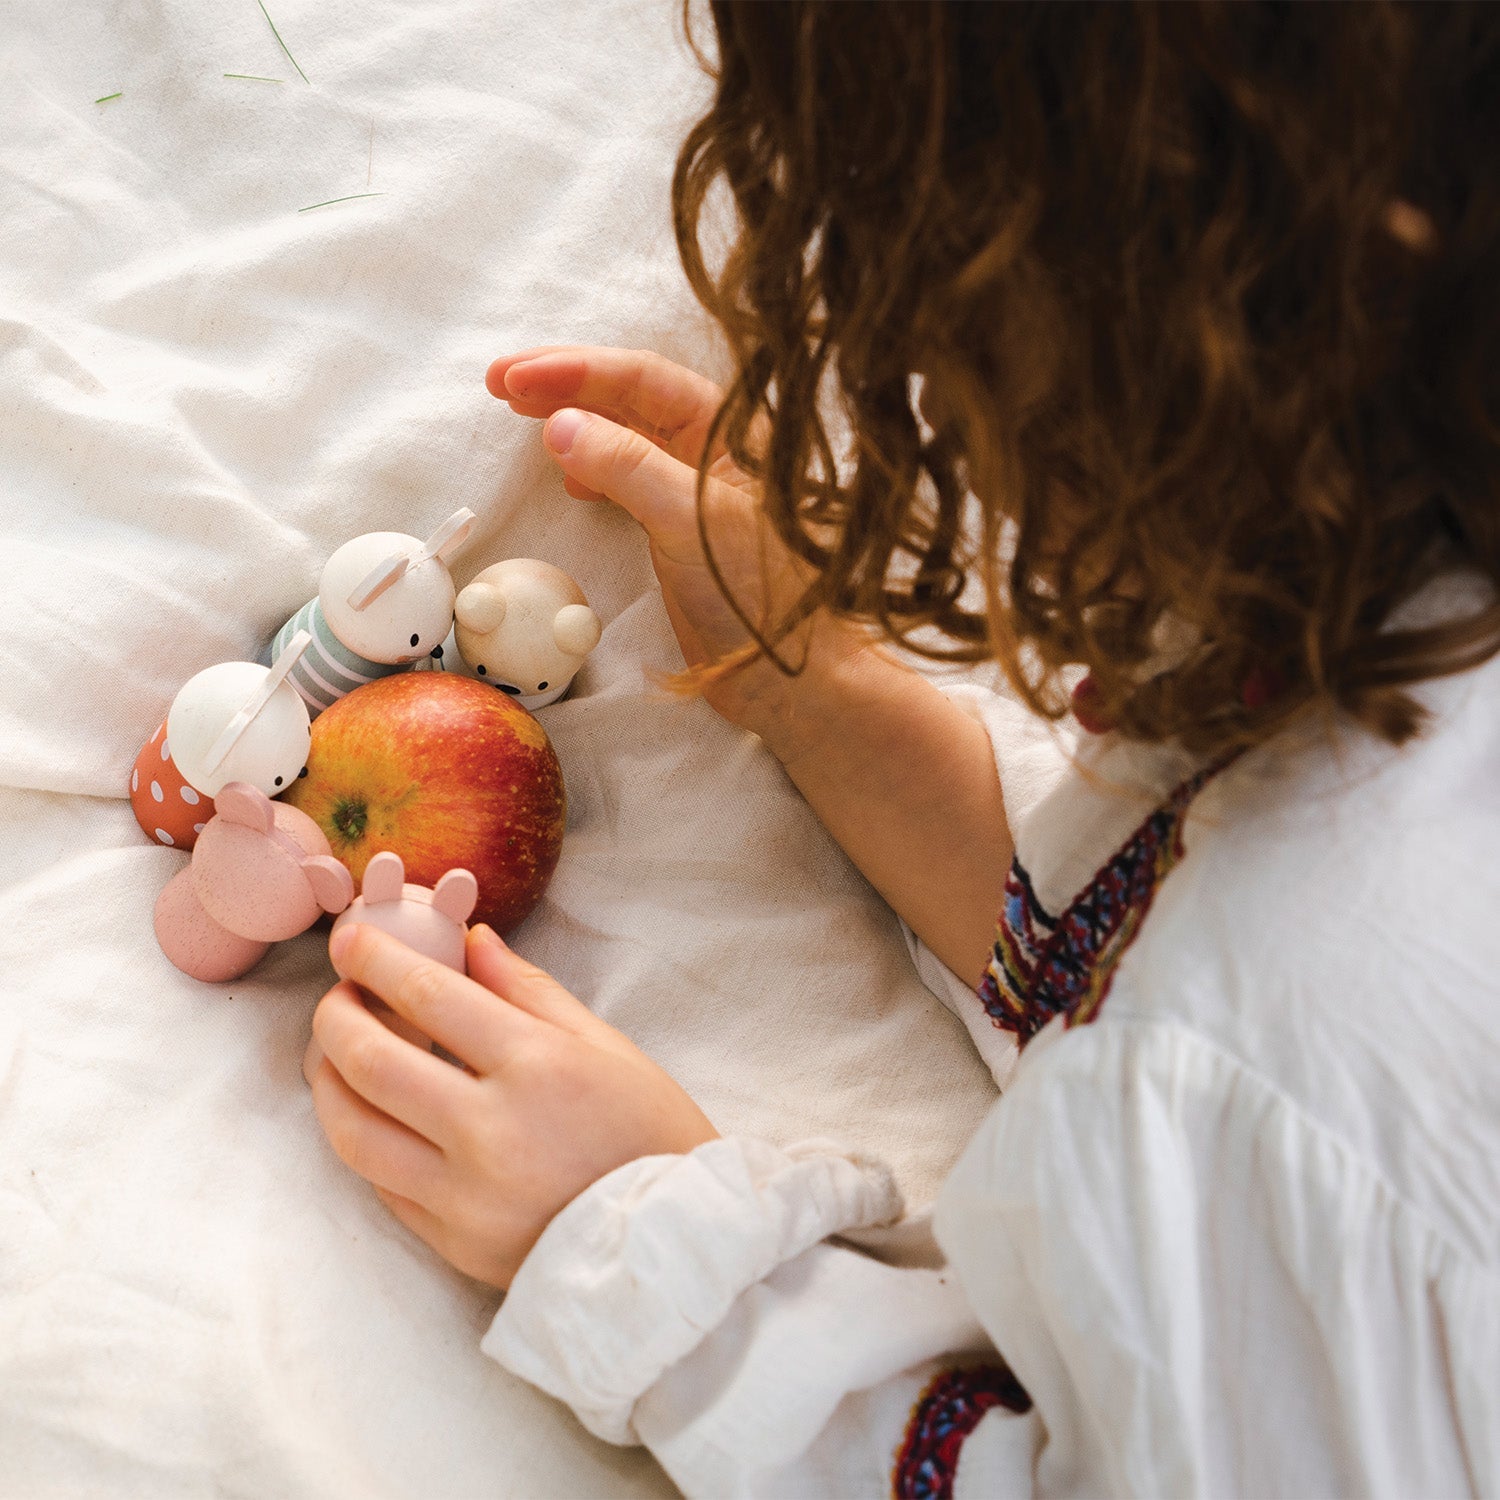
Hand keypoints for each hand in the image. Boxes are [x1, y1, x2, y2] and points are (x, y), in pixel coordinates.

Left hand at [303, 921, 717, 1288]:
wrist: (677, 1247)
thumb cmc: (651, 1135)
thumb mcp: (607, 1047)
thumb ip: (529, 992)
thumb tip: (472, 941)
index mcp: (537, 1067)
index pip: (431, 997)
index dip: (378, 960)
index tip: (349, 939)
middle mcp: (490, 1131)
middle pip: (372, 1062)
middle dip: (335, 1016)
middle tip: (337, 994)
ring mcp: (464, 1195)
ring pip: (354, 1131)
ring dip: (327, 1082)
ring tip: (334, 1054)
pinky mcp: (452, 1242)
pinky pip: (380, 1184)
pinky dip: (363, 1138)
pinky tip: (369, 1111)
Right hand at [488, 346, 869, 749]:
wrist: (790, 677)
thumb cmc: (762, 596)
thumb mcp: (690, 520)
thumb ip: (628, 466)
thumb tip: (560, 424)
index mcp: (730, 432)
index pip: (642, 379)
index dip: (576, 370)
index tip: (516, 376)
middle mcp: (713, 452)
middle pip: (629, 398)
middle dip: (564, 385)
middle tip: (499, 381)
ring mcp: (693, 492)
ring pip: (624, 437)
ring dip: (571, 422)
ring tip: (519, 413)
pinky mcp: (679, 533)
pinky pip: (626, 481)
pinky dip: (591, 469)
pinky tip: (567, 476)